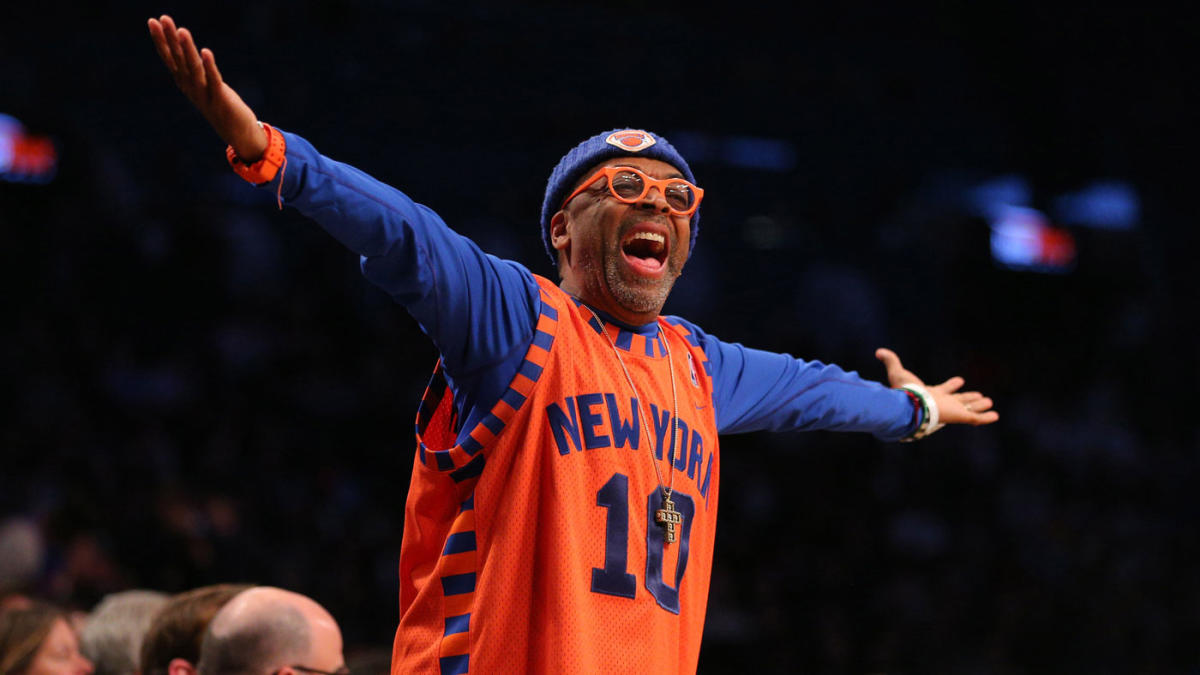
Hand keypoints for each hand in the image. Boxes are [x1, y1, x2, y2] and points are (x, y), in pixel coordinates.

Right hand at [147, 15, 266, 161]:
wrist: (237, 132)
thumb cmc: (220, 103)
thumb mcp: (203, 84)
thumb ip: (194, 68)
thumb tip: (184, 46)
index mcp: (185, 82)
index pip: (170, 57)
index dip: (161, 40)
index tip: (153, 21)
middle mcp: (191, 87)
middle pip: (179, 59)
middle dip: (170, 38)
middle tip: (163, 18)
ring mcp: (204, 94)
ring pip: (194, 68)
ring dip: (188, 49)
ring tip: (182, 31)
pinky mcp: (220, 99)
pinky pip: (213, 80)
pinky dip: (209, 66)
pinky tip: (206, 51)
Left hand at [875, 348, 997, 425]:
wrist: (911, 406)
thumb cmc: (904, 391)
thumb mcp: (897, 373)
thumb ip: (891, 361)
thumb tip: (878, 351)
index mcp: (932, 394)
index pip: (944, 390)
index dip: (951, 386)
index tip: (960, 380)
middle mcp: (944, 403)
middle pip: (960, 400)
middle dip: (969, 398)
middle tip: (980, 396)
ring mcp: (952, 410)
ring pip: (969, 408)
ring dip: (979, 406)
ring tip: (989, 402)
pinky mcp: (959, 417)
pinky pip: (976, 418)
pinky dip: (986, 417)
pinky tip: (995, 415)